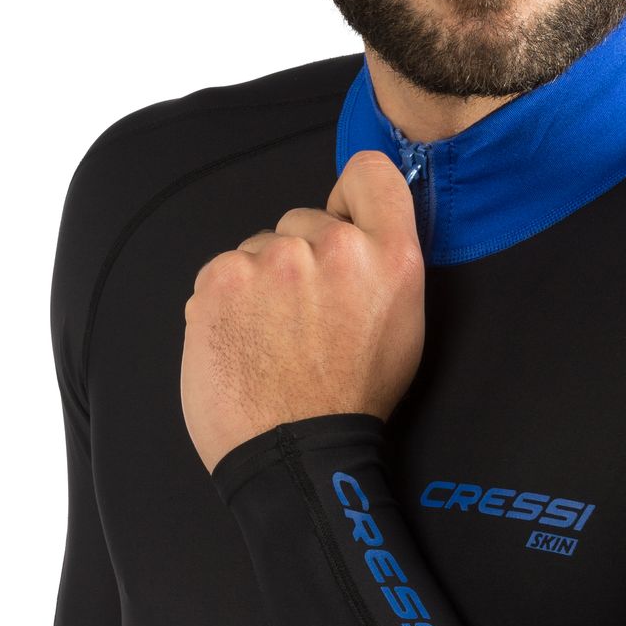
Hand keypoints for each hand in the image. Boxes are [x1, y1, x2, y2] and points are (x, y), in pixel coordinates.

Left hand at [180, 149, 425, 472]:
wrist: (294, 453)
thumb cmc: (350, 400)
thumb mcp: (403, 327)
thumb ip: (385, 265)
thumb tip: (357, 230)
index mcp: (392, 256)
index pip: (371, 171)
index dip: (351, 197)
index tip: (342, 224)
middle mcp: (335, 246)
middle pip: (304, 221)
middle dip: (301, 259)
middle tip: (304, 319)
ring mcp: (274, 260)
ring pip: (258, 250)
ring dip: (259, 284)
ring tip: (270, 341)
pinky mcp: (221, 279)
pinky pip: (221, 272)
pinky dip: (224, 304)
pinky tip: (241, 343)